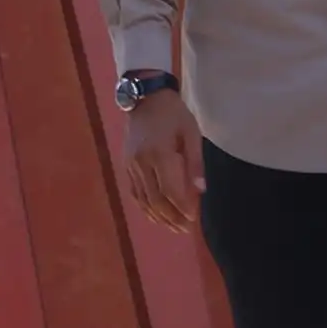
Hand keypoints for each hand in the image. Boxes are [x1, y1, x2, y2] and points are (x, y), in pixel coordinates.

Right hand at [116, 86, 203, 233]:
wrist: (144, 98)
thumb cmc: (173, 113)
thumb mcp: (191, 133)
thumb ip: (195, 163)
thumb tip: (200, 191)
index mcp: (159, 154)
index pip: (170, 190)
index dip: (181, 207)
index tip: (193, 219)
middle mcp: (141, 163)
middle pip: (155, 199)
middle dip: (171, 217)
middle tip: (185, 229)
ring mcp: (131, 165)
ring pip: (143, 199)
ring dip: (158, 217)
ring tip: (173, 228)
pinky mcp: (126, 165)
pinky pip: (135, 192)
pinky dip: (145, 207)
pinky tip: (155, 215)